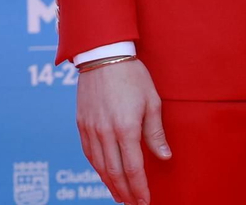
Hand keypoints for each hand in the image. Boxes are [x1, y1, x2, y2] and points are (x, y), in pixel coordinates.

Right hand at [76, 59, 169, 204]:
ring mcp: (91, 129)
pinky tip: (104, 174)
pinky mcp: (81, 124)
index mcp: (126, 128)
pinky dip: (97, 168)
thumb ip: (155, 133)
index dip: (139, 188)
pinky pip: (88, 153)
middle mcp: (106, 132)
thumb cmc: (132, 75)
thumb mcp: (151, 102)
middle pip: (114, 173)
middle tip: (133, 204)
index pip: (133, 169)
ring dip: (110, 184)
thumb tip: (164, 156)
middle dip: (125, 192)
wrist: (103, 55)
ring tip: (120, 196)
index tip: (145, 201)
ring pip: (99, 166)